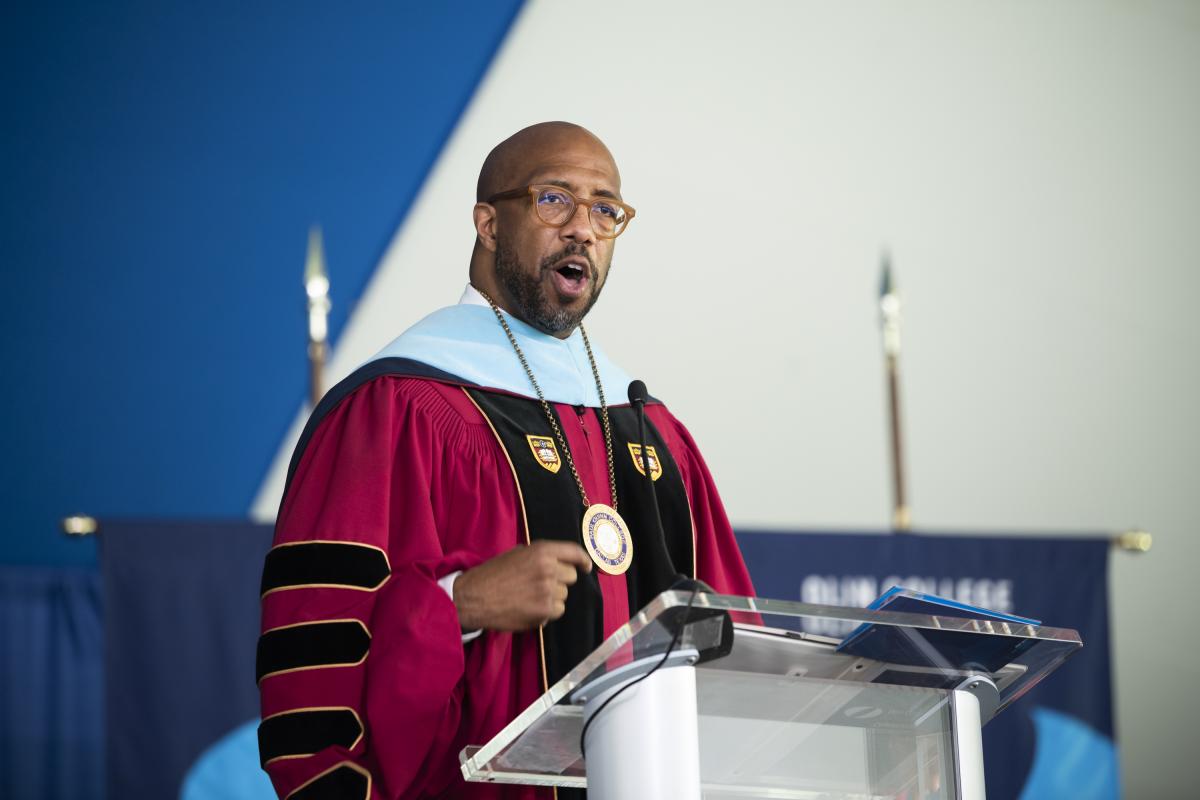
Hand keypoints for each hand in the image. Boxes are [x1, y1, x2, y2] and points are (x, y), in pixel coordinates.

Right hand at [453, 541, 592, 631]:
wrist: (474, 597)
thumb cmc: (492, 574)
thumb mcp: (517, 554)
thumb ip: (541, 556)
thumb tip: (560, 563)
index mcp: (542, 551)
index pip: (574, 552)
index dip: (583, 560)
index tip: (586, 567)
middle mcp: (549, 569)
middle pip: (571, 577)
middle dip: (560, 581)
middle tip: (541, 584)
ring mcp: (548, 591)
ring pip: (564, 596)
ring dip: (552, 598)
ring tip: (530, 597)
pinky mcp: (544, 611)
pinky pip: (557, 611)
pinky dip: (547, 612)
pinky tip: (529, 608)